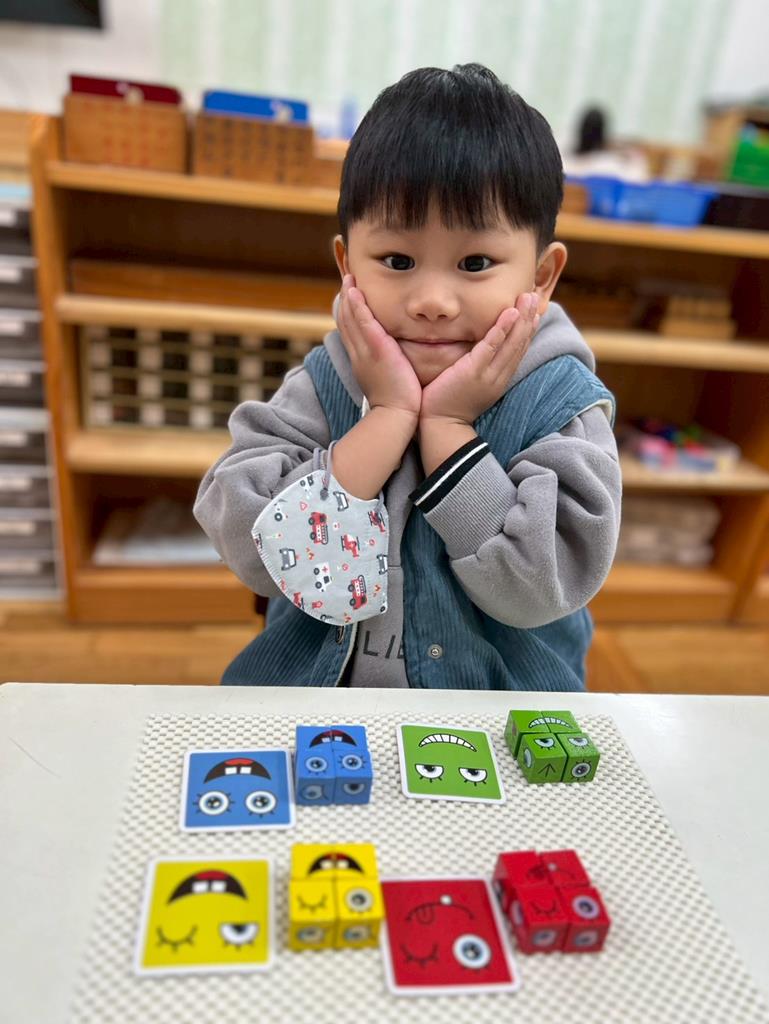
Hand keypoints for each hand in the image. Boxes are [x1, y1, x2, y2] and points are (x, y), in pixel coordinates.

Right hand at [337, 275, 421, 421]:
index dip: (349, 313)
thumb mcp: (389, 381)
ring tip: (349, 277)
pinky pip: (363, 323)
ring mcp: (365, 351)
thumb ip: (390, 367)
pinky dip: (357, 306)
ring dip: (348, 296)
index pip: (352, 332)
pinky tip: (355, 291)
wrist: (396, 417)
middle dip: (345, 300)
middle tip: (347, 280)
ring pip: (350, 318)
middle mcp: (359, 354)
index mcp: (362, 361)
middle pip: (345, 321)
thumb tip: (396, 360)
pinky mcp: (376, 350)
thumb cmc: (399, 405)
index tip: (351, 298)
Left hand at [419, 292, 540, 426]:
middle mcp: (499, 376)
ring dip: (522, 318)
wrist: (441, 427)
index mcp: (499, 379)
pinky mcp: (474, 372)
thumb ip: (477, 368)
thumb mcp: (470, 385)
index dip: (527, 330)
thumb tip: (476, 354)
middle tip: (536, 295)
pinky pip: (491, 347)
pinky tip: (510, 313)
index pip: (517, 351)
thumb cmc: (449, 405)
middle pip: (519, 343)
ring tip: (529, 297)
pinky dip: (502, 330)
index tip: (535, 312)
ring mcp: (488, 374)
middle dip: (529, 318)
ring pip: (511, 343)